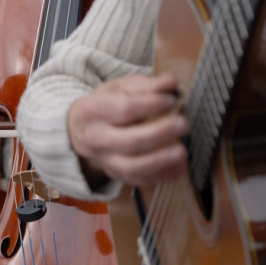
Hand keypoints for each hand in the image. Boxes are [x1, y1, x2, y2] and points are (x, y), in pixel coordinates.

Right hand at [68, 73, 188, 187]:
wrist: (81, 130)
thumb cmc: (106, 105)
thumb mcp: (120, 87)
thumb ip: (146, 85)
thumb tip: (171, 83)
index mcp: (94, 111)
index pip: (126, 108)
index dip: (152, 104)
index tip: (172, 100)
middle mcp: (97, 139)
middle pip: (130, 141)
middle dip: (160, 133)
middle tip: (183, 124)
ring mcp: (105, 160)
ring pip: (132, 167)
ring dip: (161, 161)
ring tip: (182, 151)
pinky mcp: (116, 175)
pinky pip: (140, 181)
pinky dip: (163, 175)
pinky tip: (180, 165)